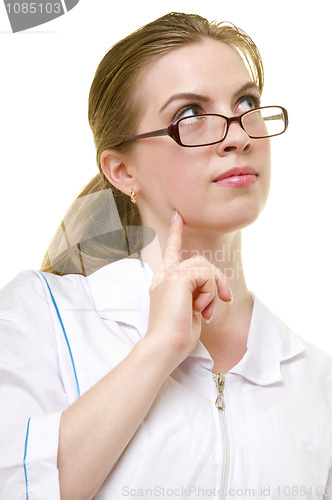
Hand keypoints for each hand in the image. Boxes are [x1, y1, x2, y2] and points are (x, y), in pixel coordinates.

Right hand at [145, 210, 232, 371]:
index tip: (178, 217)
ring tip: (206, 311)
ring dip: (213, 289)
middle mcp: (164, 275)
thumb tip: (213, 291)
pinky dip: (210, 292)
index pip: (170, 252)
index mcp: (164, 282)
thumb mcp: (190, 312)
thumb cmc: (177, 337)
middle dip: (216, 280)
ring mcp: (169, 275)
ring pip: (205, 267)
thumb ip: (197, 295)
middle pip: (199, 261)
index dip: (175, 234)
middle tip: (224, 300)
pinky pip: (206, 275)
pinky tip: (201, 308)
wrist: (164, 346)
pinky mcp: (177, 277)